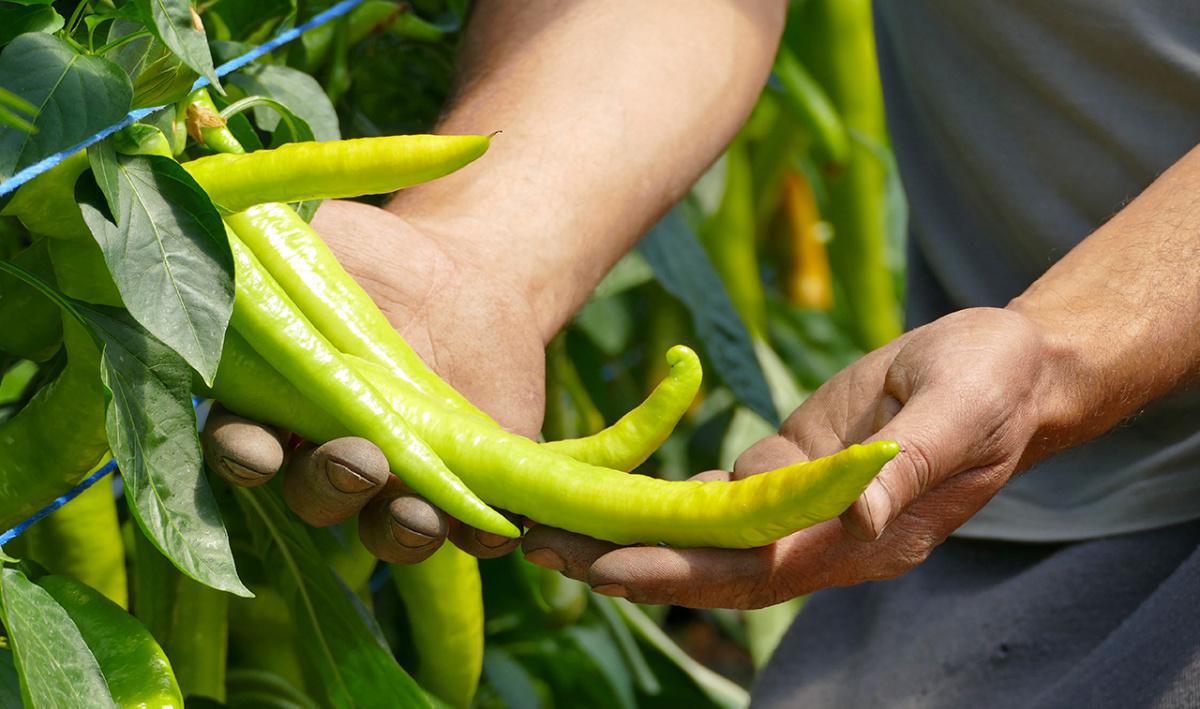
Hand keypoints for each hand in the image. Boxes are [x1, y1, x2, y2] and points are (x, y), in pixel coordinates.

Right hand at [202, 200, 547, 561]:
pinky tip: (504, 532)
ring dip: (399, 531)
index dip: (243, 456)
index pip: (241, 446)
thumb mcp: (307, 239)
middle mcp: (328, 458)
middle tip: (357, 461)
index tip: (256, 448)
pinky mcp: (468, 488)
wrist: (472, 269)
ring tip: (418, 514)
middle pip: (315, 497)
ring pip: (388, 529)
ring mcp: (399, 482)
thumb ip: (250, 250)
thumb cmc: (372, 257)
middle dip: (329, 485)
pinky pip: (475, 534)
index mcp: (274, 408)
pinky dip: (487, 538)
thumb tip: (204, 232)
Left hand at [523, 307, 1079, 607]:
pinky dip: (660, 508)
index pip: (759, 565)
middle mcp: (827, 538)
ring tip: (547, 530)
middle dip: (627, 564)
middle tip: (539, 550)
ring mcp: (804, 510)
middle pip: (714, 567)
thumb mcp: (963, 403)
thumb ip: (914, 461)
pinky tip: (602, 500)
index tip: (607, 567)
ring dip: (629, 539)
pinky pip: (718, 503)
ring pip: (706, 541)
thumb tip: (863, 513)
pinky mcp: (789, 472)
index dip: (682, 570)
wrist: (1012, 366)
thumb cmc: (994, 377)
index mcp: (868, 535)